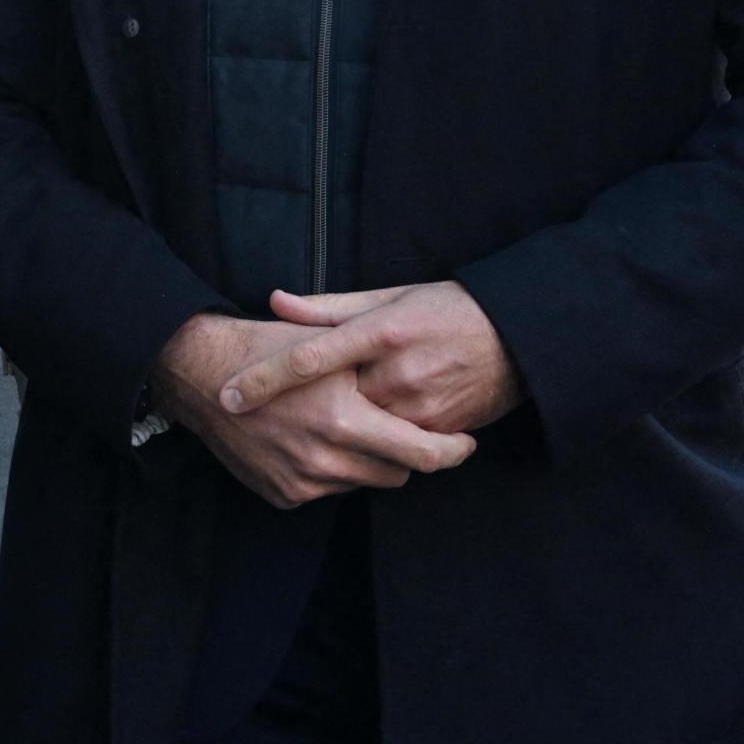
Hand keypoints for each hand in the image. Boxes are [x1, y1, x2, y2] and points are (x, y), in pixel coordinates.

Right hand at [154, 312, 475, 510]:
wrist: (201, 375)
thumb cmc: (269, 347)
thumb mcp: (330, 343)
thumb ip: (382, 368)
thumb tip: (435, 387)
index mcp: (344, 419)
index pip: (421, 454)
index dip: (451, 451)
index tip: (465, 444)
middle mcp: (325, 458)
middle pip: (397, 474)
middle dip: (408, 455)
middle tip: (405, 428)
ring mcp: (302, 482)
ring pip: (364, 482)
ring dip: (369, 461)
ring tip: (356, 427)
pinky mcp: (284, 495)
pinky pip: (329, 490)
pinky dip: (334, 469)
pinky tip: (319, 439)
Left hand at [223, 283, 523, 437]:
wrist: (517, 337)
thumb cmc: (446, 309)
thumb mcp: (389, 296)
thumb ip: (329, 306)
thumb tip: (276, 301)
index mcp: (379, 330)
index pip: (308, 358)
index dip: (263, 380)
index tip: (227, 396)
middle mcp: (396, 370)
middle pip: (329, 406)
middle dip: (297, 418)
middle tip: (268, 423)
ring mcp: (419, 404)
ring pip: (359, 433)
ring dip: (337, 434)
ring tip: (320, 429)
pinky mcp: (439, 429)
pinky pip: (392, 448)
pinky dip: (375, 445)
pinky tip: (367, 434)